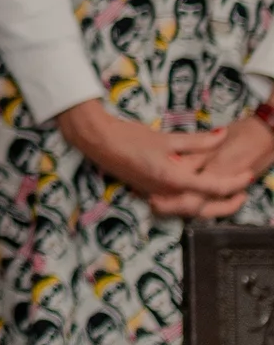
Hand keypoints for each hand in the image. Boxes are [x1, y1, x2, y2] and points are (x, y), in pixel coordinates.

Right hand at [53, 98, 273, 217]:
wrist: (97, 142)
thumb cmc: (129, 137)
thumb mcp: (166, 138)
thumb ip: (197, 141)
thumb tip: (222, 137)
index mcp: (173, 179)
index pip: (213, 186)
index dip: (235, 182)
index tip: (248, 175)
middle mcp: (166, 193)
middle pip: (205, 206)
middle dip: (227, 202)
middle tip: (243, 191)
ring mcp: (157, 195)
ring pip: (191, 208)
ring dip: (211, 203)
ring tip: (225, 193)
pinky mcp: (149, 192)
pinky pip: (178, 203)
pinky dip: (193, 199)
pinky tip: (197, 190)